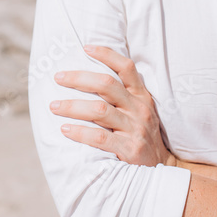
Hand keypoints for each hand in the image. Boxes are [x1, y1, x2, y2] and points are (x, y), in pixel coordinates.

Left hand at [50, 45, 175, 166]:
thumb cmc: (142, 135)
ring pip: (99, 110)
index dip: (107, 54)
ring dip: (73, 106)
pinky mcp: (130, 150)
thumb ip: (122, 97)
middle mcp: (139, 109)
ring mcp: (135, 129)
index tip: (85, 48)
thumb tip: (88, 79)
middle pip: (106, 85)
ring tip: (54, 106)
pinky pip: (100, 138)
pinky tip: (65, 129)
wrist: (162, 169)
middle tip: (58, 78)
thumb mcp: (140, 111)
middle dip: (79, 79)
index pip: (126, 68)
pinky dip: (80, 132)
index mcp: (141, 96)